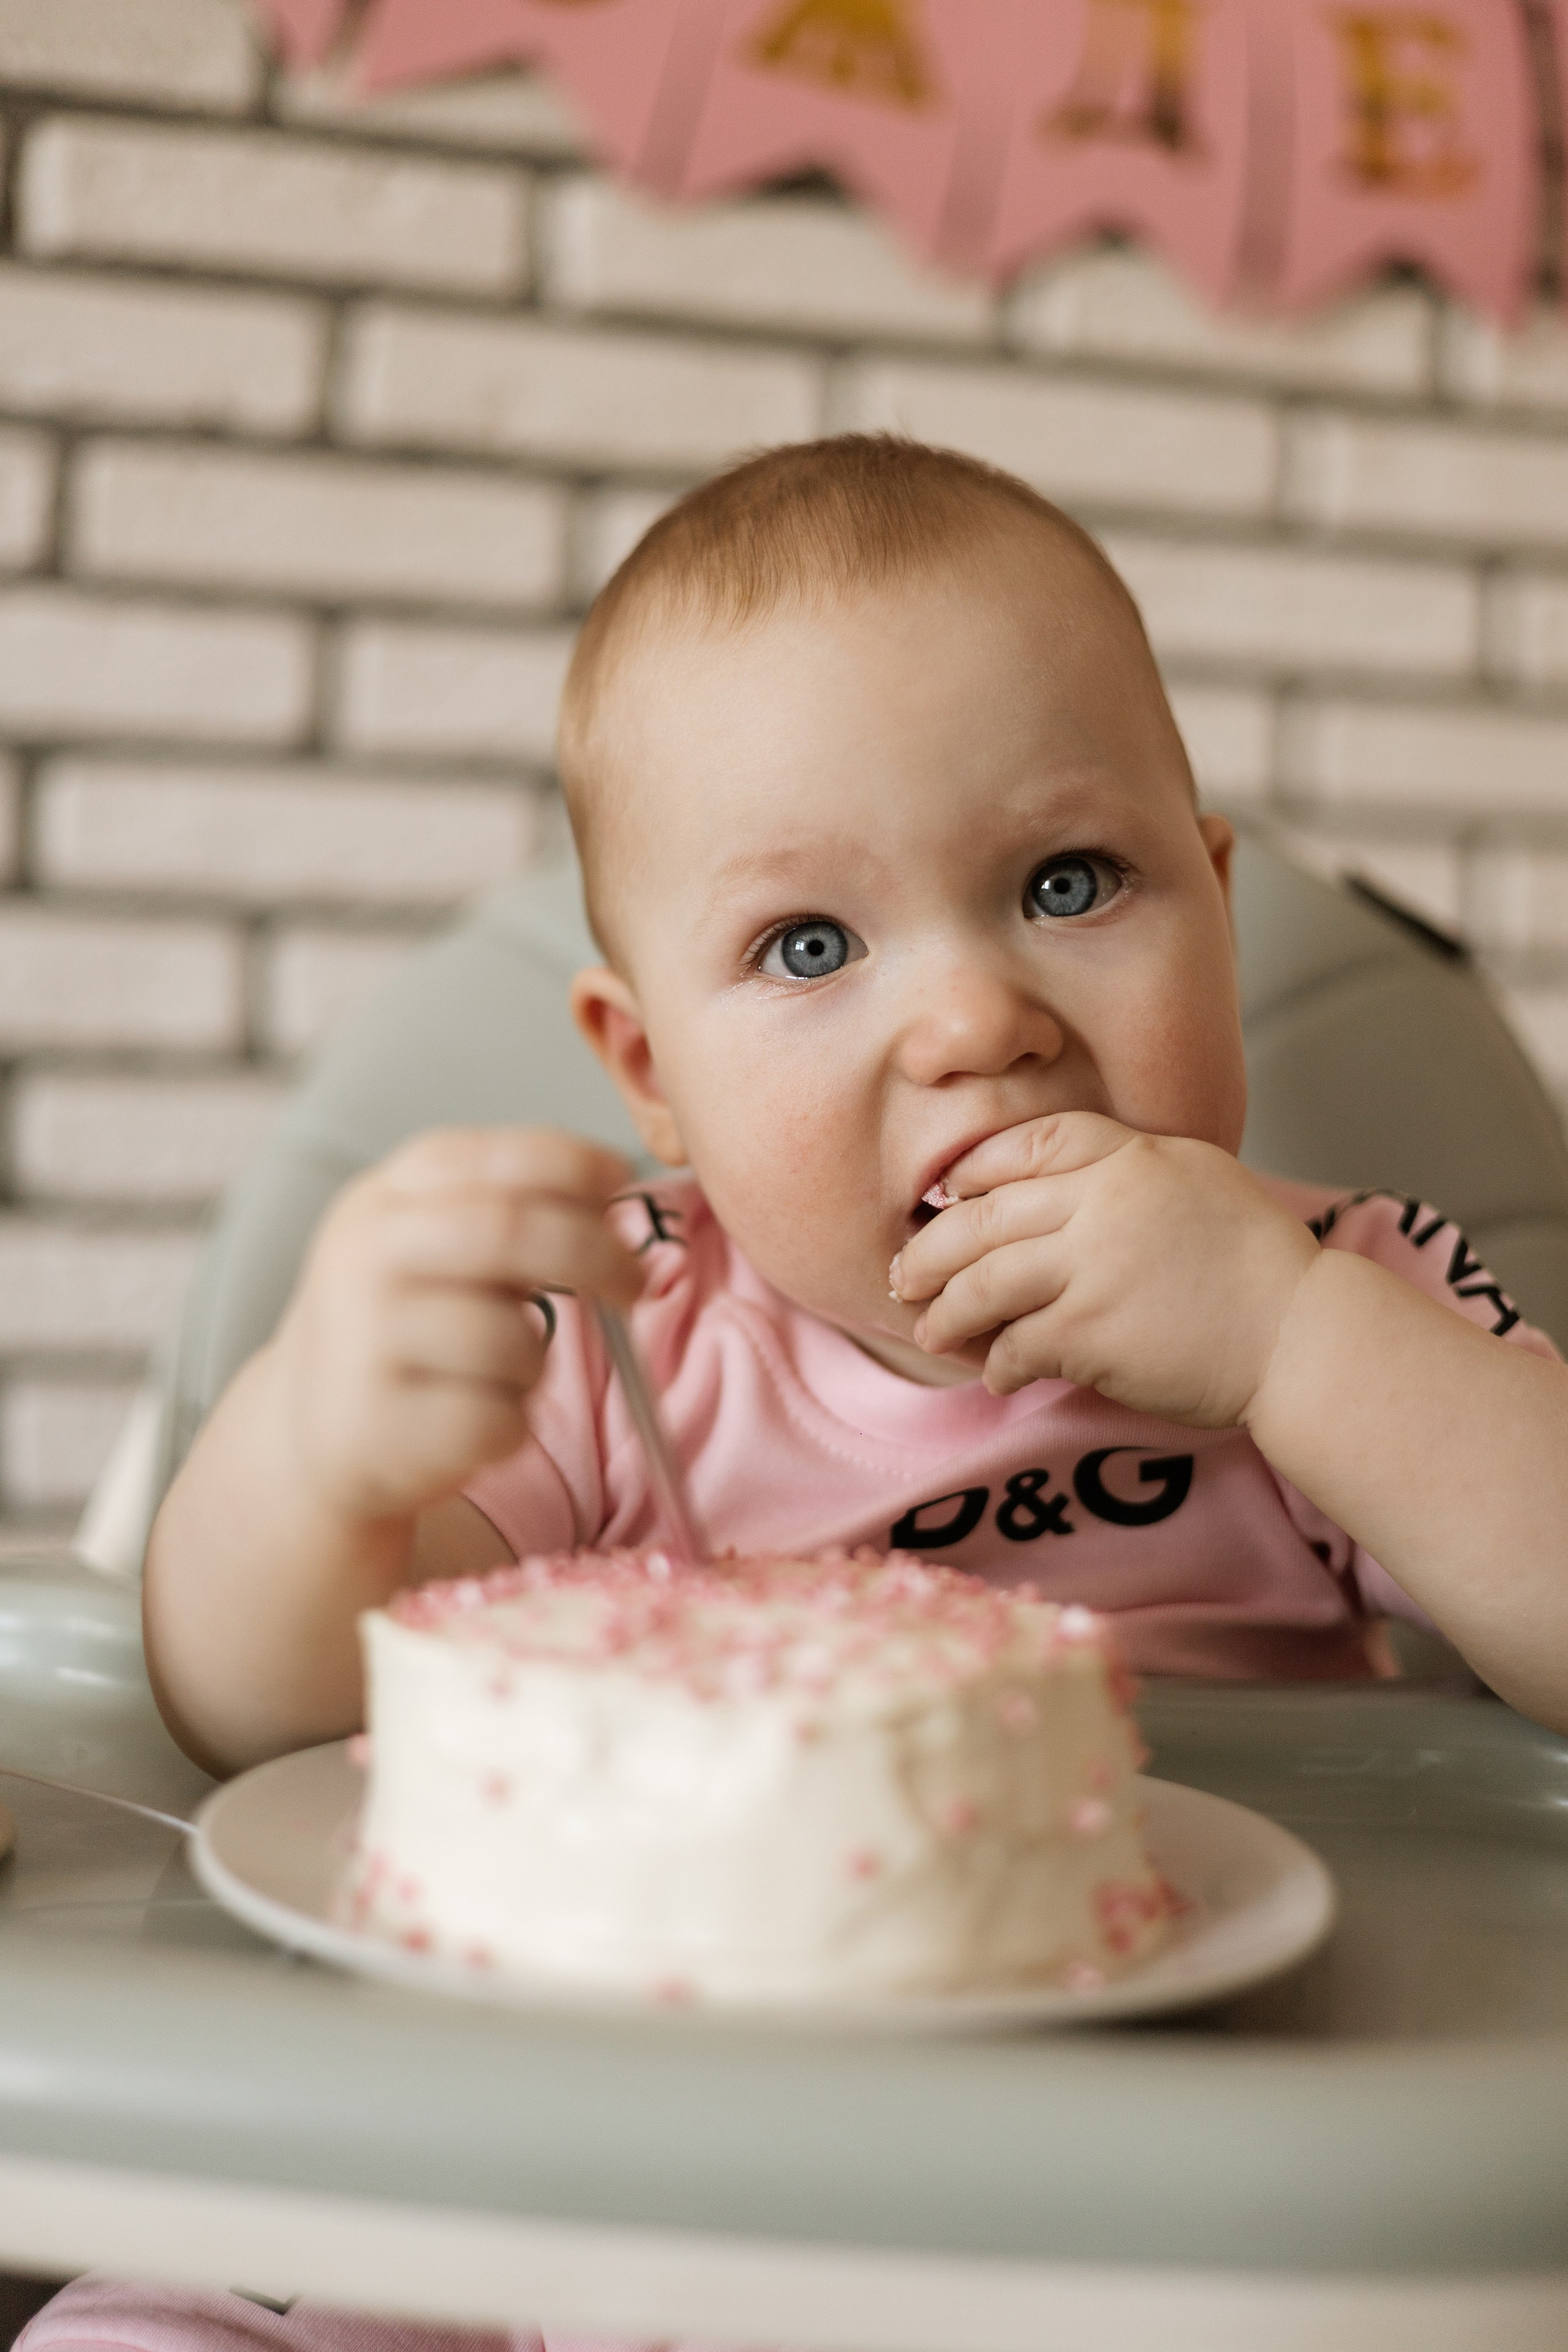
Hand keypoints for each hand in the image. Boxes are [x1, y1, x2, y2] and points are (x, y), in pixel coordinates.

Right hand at [268, 1126, 640, 1522]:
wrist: (306, 1427)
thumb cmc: (400, 1322)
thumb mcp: (428, 1240)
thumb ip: (505, 1209)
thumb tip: (610, 1196)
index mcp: (385, 1198)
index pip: (493, 1158)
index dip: (573, 1163)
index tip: (620, 1181)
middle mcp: (364, 1257)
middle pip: (510, 1231)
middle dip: (597, 1253)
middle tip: (635, 1283)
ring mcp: (364, 1342)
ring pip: (510, 1340)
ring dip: (536, 1362)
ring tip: (500, 1373)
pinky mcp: (378, 1428)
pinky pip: (496, 1420)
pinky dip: (510, 1424)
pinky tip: (471, 1420)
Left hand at [890, 1113, 1317, 1426]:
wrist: (1302, 1337)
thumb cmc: (1256, 1264)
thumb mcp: (1196, 1178)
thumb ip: (1125, 1170)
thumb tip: (1047, 1187)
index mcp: (1130, 1158)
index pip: (1028, 1145)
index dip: (975, 1171)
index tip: (948, 1198)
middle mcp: (1103, 1204)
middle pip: (982, 1218)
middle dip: (930, 1251)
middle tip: (905, 1275)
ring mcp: (1092, 1270)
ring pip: (983, 1285)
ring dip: (944, 1313)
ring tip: (929, 1330)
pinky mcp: (1090, 1335)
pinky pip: (1016, 1345)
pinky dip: (996, 1364)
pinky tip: (995, 1375)